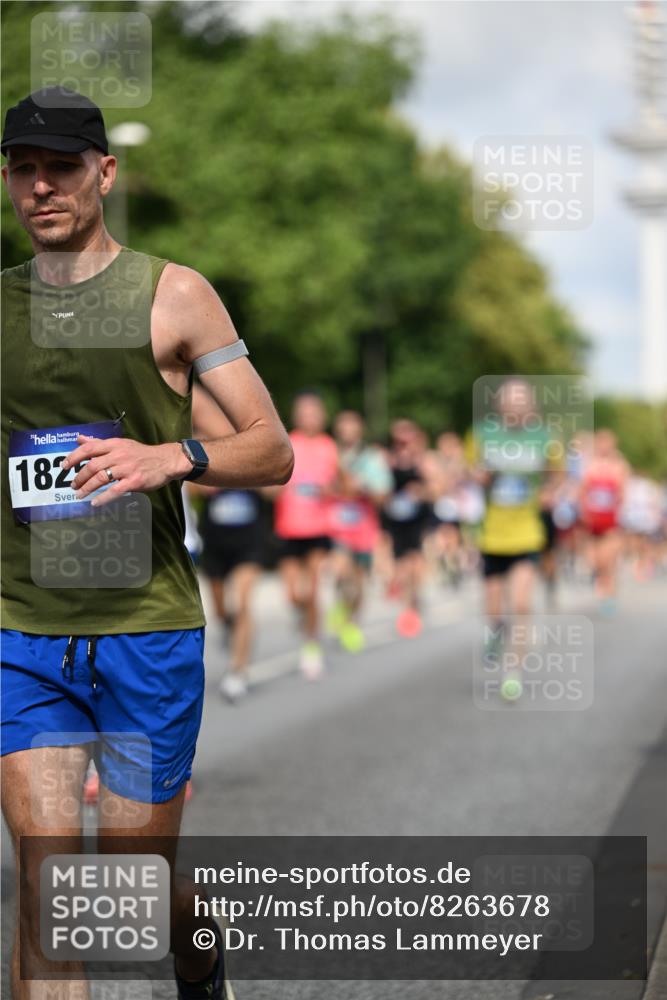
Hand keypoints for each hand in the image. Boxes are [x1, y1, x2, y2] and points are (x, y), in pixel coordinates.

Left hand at [63, 435, 189, 507]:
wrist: (166, 461)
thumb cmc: (142, 453)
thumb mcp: (121, 444)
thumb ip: (99, 443)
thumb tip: (80, 438)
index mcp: (114, 444)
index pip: (89, 448)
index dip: (74, 457)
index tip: (64, 466)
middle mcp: (119, 455)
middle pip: (93, 466)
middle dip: (79, 477)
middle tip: (73, 485)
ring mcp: (127, 469)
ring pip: (101, 478)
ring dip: (87, 488)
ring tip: (80, 494)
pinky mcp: (134, 481)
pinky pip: (115, 491)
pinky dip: (103, 498)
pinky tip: (95, 503)